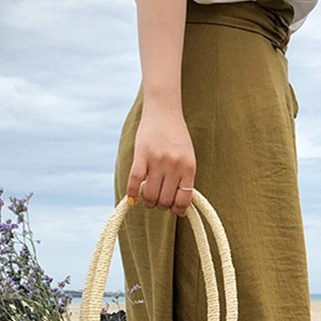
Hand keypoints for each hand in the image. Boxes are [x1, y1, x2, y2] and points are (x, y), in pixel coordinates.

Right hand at [126, 101, 195, 216]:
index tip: (173, 209)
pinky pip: (135, 181)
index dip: (177, 209)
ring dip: (148, 202)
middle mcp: (174, 165)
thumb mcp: (187, 158)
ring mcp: (157, 160)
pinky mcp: (141, 155)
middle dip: (161, 205)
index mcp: (188, 167)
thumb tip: (180, 209)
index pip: (183, 199)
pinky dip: (132, 193)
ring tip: (148, 198)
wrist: (164, 110)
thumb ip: (185, 180)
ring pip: (150, 195)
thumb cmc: (177, 137)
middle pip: (165, 200)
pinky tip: (131, 199)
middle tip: (158, 201)